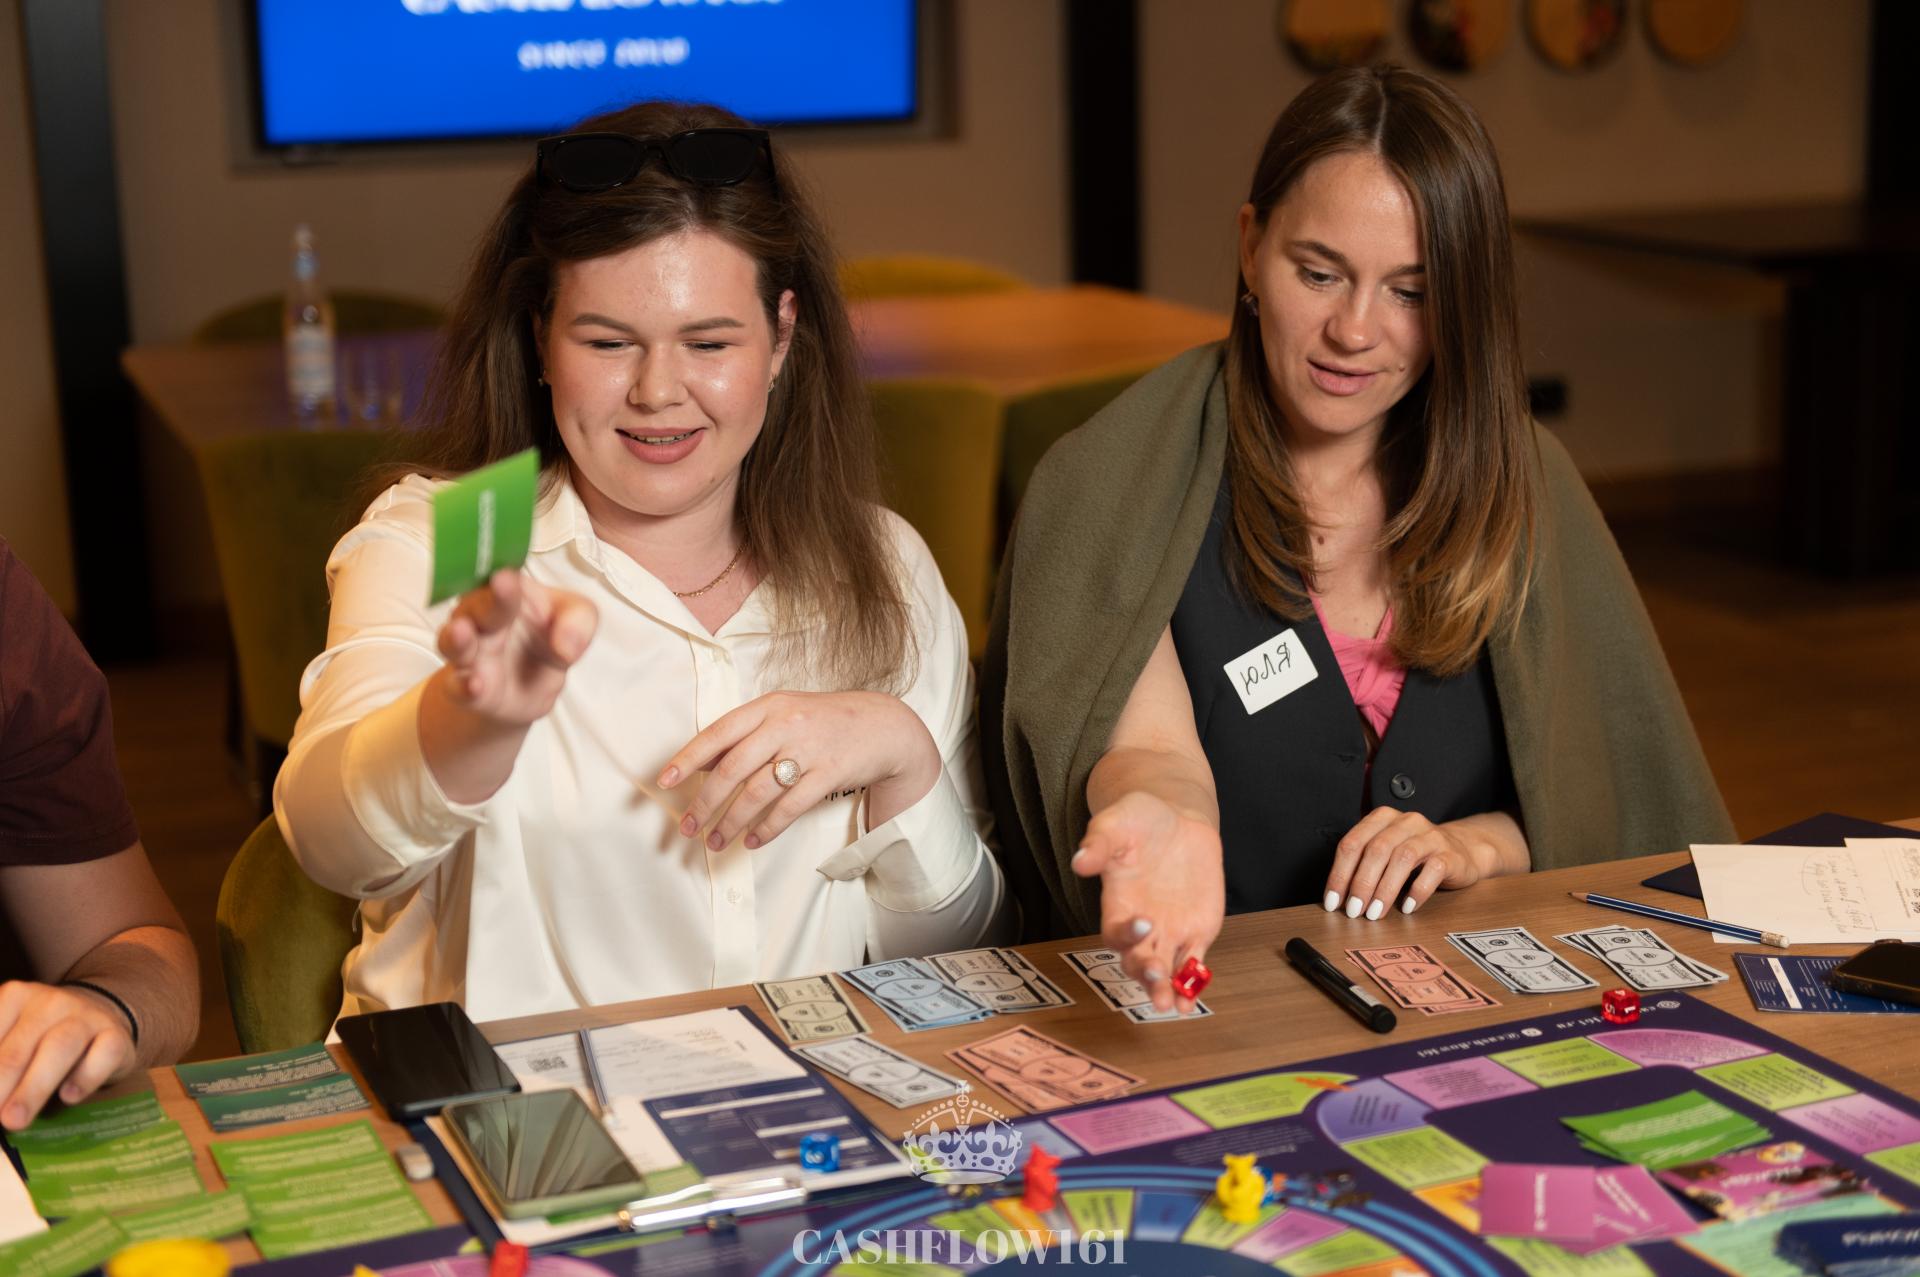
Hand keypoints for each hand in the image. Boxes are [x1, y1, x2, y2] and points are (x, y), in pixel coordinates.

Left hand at [0, 982, 136, 1128]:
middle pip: (21, 1047)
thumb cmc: (42, 1039)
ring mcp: (87, 1015)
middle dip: (2, 1083)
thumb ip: (2, 1062)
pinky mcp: (116, 1034)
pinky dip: (85, 1078)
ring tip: (16, 1120)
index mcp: (16, 997)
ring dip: (34, 1087)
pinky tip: (69, 1097)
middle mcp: (50, 1002)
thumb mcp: (13, 1042)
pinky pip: (104, 1054)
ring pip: (60, 1047)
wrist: (99, 1017)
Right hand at [433, 569, 597, 725]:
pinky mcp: (466, 687)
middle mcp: (481, 618)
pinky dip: (464, 686)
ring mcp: (470, 653)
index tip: (509, 576)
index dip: (507, 578)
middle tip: (499, 586)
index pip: (505, 579)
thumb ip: (578, 622)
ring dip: (456, 637)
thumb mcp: (576, 621)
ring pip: (453, 642)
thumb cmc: (548, 638)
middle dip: (488, 598)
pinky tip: (475, 685)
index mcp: (508, 593)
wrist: (529, 688)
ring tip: (461, 631)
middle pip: (477, 605)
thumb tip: (566, 646)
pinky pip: (457, 686)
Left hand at [658, 692, 941, 850]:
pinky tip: (753, 841)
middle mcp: (786, 724)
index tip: (665, 783)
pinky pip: (790, 807)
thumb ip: (747, 735)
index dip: (688, 759)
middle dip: (705, 803)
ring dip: (732, 822)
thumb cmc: (824, 722)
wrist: (883, 726)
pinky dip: (767, 828)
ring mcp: (809, 748)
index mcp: (768, 707)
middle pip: (733, 768)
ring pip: (758, 792)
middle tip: (688, 828)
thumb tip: (701, 766)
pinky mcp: (831, 773)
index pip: (718, 733)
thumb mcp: (785, 714)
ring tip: (715, 842)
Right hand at [1070, 791, 1224, 1013]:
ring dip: (1164, 988)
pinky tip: (1189, 1003)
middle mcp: (1141, 926)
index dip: (1125, 934)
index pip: (1115, 932)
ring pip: (1163, 970)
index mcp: (1117, 905)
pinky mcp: (1197, 932)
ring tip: (1168, 1003)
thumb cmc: (1139, 820)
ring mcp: (1170, 932)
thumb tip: (1079, 861)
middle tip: (1154, 973)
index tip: (1141, 922)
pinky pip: (1193, 965)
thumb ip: (1098, 842)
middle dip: (1144, 972)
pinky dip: (1191, 985)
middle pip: (1136, 960)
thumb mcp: (1115, 822)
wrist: (1178, 819)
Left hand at [1324, 807, 1491, 919]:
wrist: (1462, 850)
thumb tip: (1338, 898)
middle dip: (1361, 884)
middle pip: (1376, 850)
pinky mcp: (1450, 853)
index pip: (1352, 844)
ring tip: (1375, 913)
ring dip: (1385, 889)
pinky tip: (1408, 907)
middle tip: (1353, 911)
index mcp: (1382, 818)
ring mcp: (1430, 836)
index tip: (1332, 902)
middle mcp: (1405, 822)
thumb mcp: (1386, 853)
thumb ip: (1363, 866)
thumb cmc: (1416, 856)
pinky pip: (1433, 870)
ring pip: (1403, 858)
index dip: (1339, 874)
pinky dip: (1417, 890)